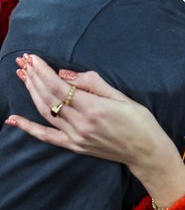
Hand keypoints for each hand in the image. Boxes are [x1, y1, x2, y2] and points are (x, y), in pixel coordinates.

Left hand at [7, 54, 184, 209]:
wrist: (146, 151)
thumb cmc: (140, 122)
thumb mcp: (122, 97)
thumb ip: (94, 84)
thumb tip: (67, 75)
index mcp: (94, 109)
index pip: (59, 87)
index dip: (43, 71)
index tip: (33, 57)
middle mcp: (81, 124)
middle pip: (48, 97)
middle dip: (34, 77)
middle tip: (23, 62)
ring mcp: (76, 138)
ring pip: (46, 112)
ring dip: (31, 92)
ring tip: (22, 76)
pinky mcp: (75, 146)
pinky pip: (47, 136)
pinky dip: (28, 128)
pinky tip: (13, 119)